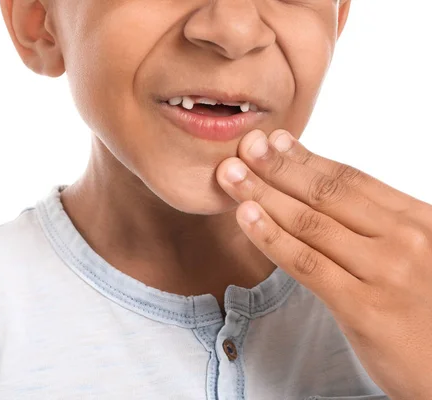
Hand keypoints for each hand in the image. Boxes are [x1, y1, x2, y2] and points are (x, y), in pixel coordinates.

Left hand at [215, 129, 431, 399]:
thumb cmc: (429, 309)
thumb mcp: (420, 254)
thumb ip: (379, 225)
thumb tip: (325, 193)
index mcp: (417, 219)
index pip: (350, 179)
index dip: (306, 158)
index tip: (275, 141)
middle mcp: (402, 238)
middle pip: (326, 193)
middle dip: (278, 167)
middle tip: (245, 146)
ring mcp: (383, 272)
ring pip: (310, 223)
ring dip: (264, 194)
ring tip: (231, 175)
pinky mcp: (362, 307)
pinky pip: (306, 263)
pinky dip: (271, 236)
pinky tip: (246, 217)